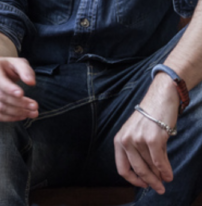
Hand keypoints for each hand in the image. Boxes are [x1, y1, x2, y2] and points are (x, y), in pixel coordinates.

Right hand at [0, 55, 37, 121]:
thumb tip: (31, 82)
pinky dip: (10, 118)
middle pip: (0, 96)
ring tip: (32, 113)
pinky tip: (22, 116)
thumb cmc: (8, 68)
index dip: (10, 88)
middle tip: (35, 106)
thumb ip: (25, 70)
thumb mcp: (18, 63)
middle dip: (20, 103)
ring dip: (17, 113)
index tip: (22, 94)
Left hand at [114, 75, 179, 193]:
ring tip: (166, 180)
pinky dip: (166, 171)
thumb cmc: (150, 118)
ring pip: (150, 166)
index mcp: (119, 140)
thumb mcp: (138, 135)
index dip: (133, 180)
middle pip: (137, 170)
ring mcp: (138, 139)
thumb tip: (150, 175)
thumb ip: (139, 153)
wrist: (160, 99)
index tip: (143, 185)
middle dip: (150, 182)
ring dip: (160, 176)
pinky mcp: (151, 139)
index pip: (122, 168)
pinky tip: (169, 175)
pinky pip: (159, 162)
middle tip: (159, 189)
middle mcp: (125, 140)